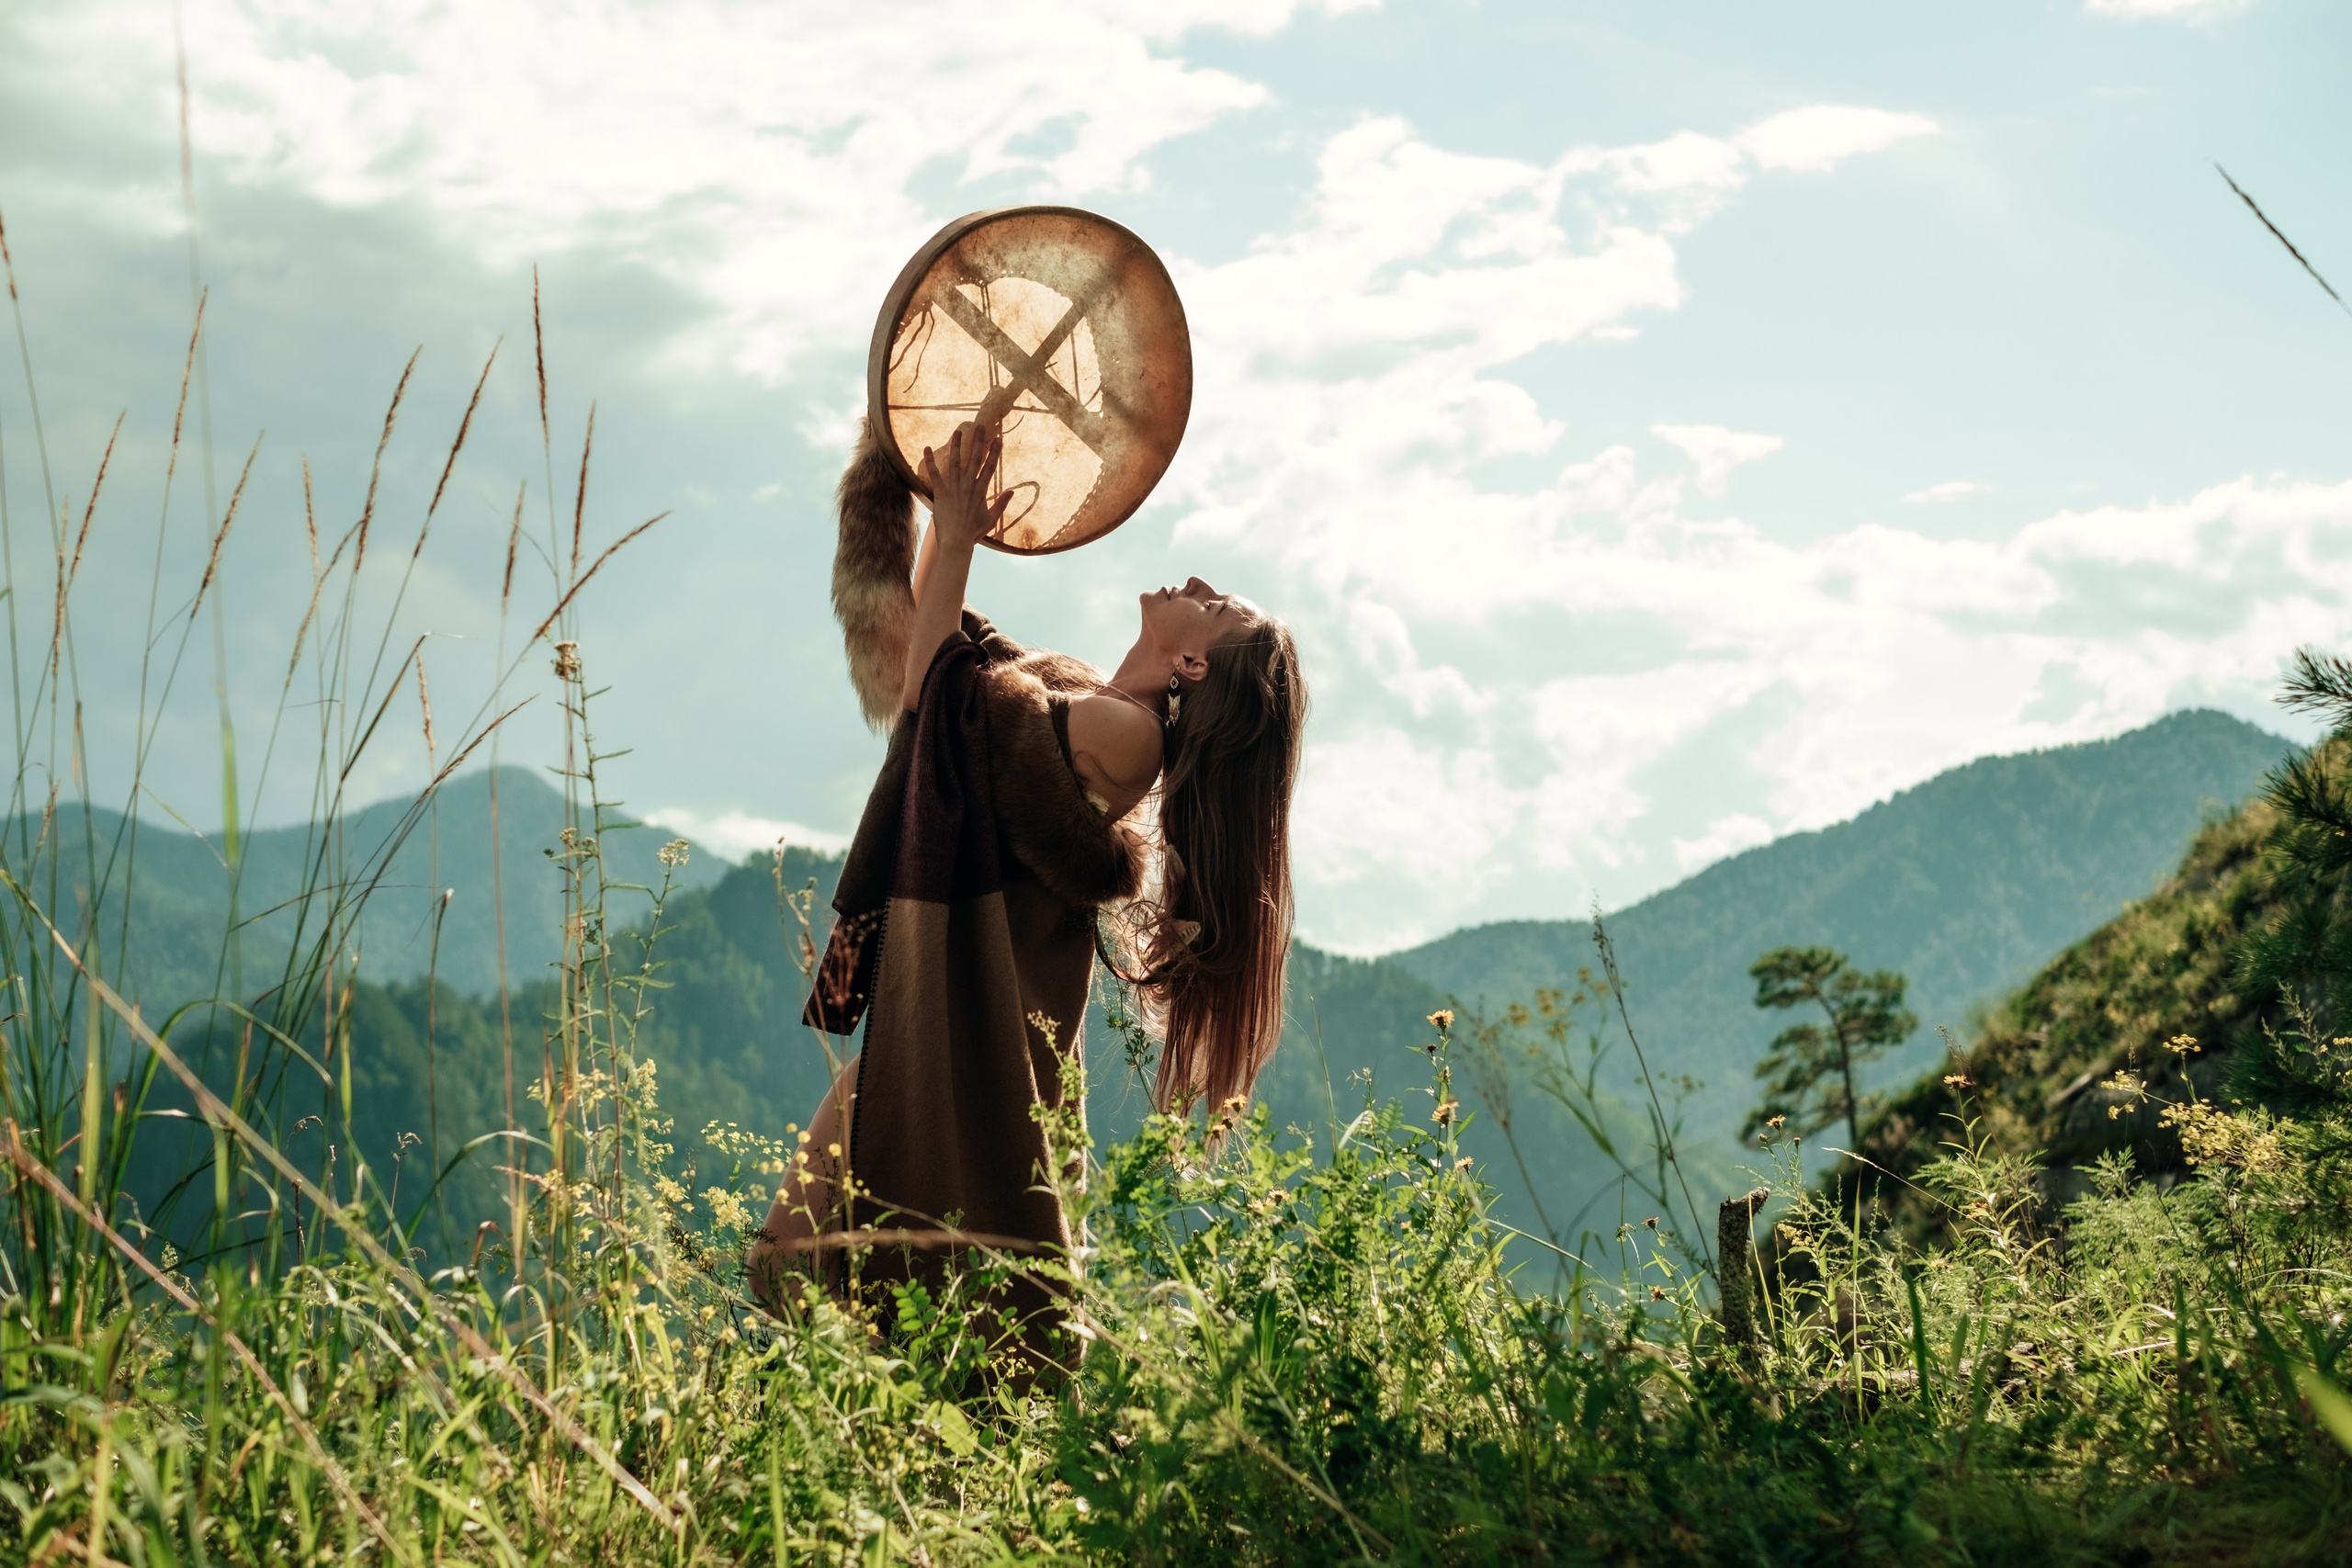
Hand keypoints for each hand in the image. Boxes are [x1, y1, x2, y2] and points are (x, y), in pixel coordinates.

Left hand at [918, 421, 1009, 550]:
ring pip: (956, 462)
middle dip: (978, 441)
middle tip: (981, 426)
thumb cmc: (973, 532)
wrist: (956, 542)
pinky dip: (930, 461)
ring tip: (958, 430)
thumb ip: (1001, 504)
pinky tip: (927, 448)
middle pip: (975, 459)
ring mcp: (954, 489)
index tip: (999, 439)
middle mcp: (968, 486)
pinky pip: (935, 474)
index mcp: (981, 491)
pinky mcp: (941, 493)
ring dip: (957, 445)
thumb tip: (1012, 491)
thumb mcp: (991, 518)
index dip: (995, 452)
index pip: (990, 467)